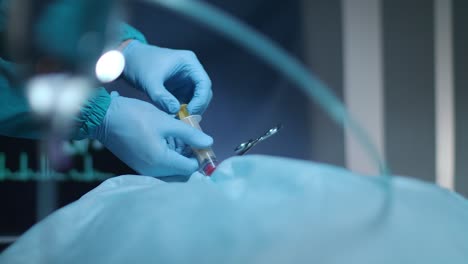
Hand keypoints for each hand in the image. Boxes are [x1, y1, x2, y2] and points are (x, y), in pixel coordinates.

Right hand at [92, 92, 212, 176]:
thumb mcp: (167, 122)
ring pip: (171, 168)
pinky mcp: (139, 165)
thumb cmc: (136, 116)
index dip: (199, 155)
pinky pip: (160, 165)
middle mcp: (153, 171)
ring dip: (178, 154)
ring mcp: (144, 170)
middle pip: (181, 170)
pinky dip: (167, 155)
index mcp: (161, 162)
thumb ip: (190, 135)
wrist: (104, 117)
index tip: (200, 141)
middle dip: (189, 155)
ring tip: (178, 135)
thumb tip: (209, 143)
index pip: (190, 168)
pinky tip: (166, 139)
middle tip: (190, 137)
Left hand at [122, 41, 212, 114]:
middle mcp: (191, 71)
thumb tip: (175, 111)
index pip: (204, 83)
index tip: (191, 113)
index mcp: (189, 63)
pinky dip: (183, 111)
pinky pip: (187, 102)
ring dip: (191, 111)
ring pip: (197, 99)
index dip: (201, 100)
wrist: (127, 61)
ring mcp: (186, 80)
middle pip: (204, 92)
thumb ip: (161, 97)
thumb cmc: (139, 64)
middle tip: (187, 120)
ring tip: (180, 121)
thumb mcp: (149, 81)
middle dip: (197, 107)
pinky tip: (175, 118)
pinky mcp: (180, 88)